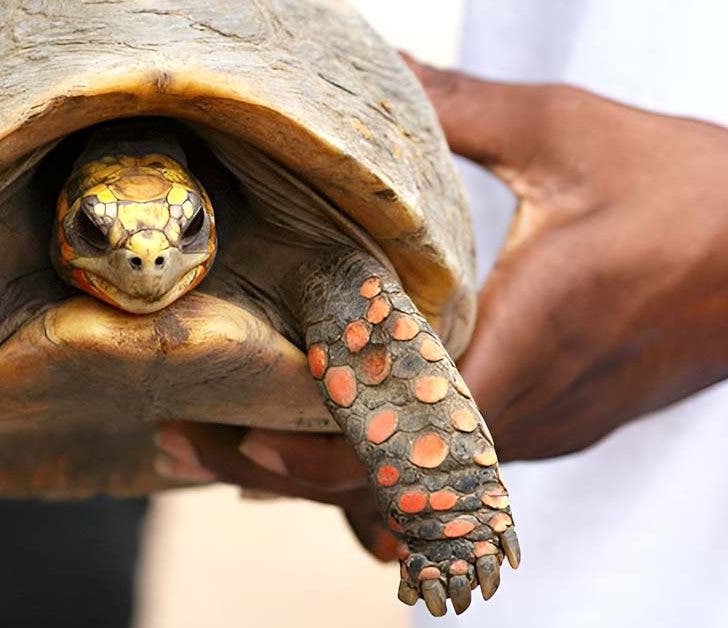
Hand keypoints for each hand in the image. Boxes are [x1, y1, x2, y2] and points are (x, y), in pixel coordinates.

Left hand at [154, 57, 727, 501]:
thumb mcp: (567, 135)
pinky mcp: (554, 421)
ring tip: (229, 449)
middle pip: (389, 476)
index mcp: (530, 342)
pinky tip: (324, 444)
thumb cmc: (694, 194)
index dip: (311, 449)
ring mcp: (545, 427)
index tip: (230, 441)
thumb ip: (459, 111)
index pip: (403, 434)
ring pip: (416, 480)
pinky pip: (449, 466)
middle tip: (185, 443)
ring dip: (324, 470)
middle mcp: (532, 409)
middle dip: (284, 468)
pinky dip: (380, 462)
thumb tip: (377, 68)